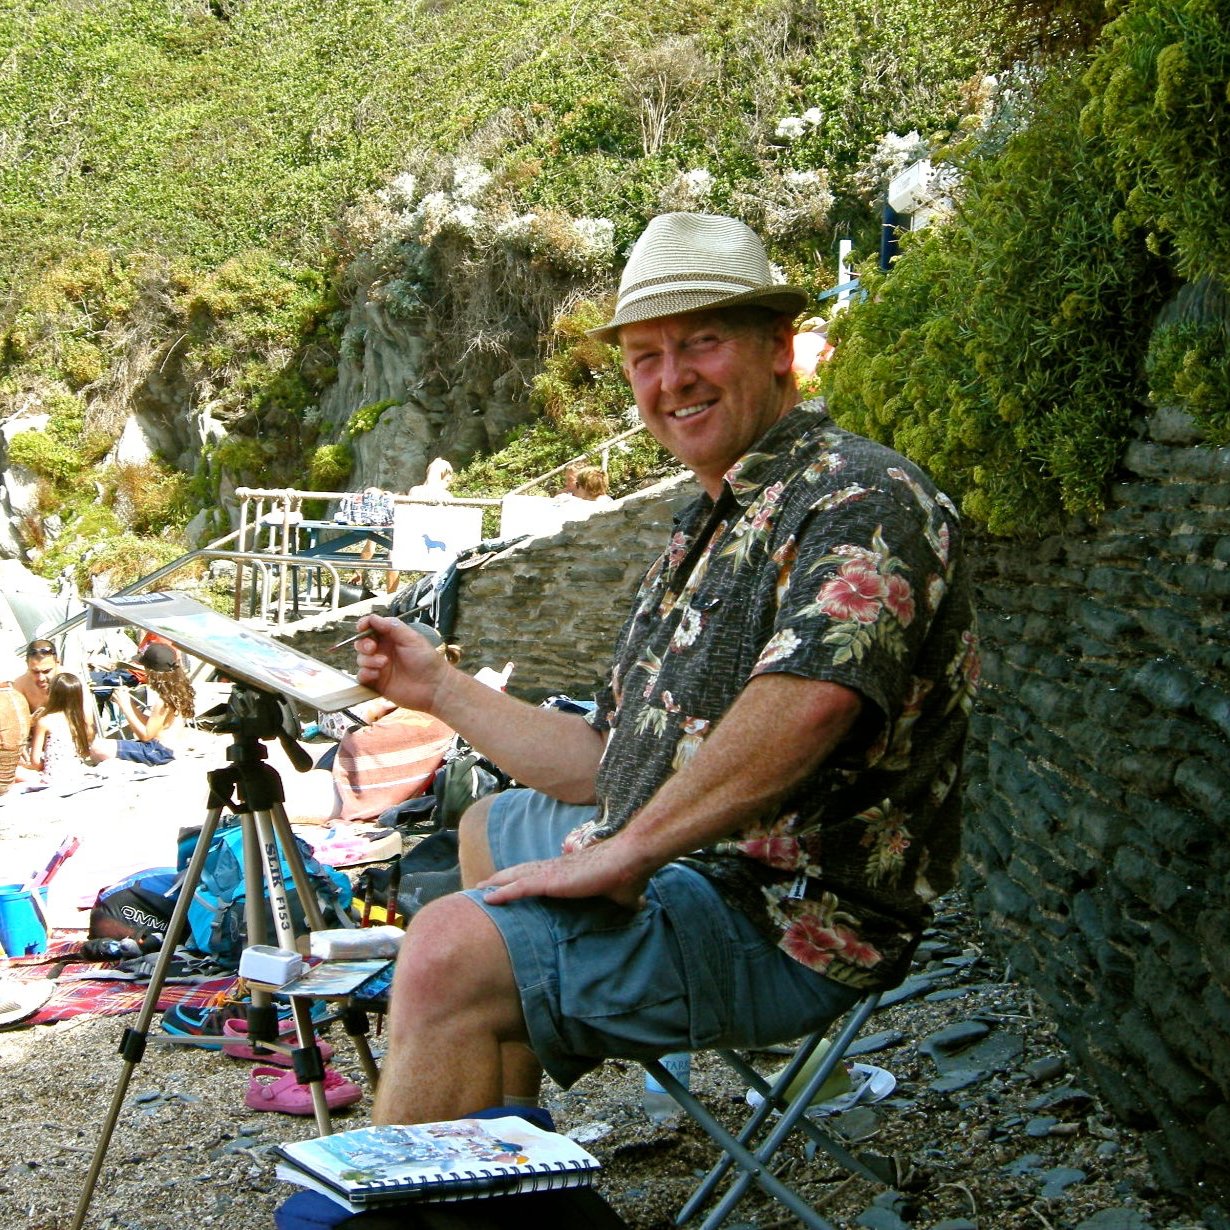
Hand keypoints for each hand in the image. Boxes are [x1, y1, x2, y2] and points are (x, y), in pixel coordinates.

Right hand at [353, 614, 448, 712]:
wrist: (434, 687)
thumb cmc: (428, 661)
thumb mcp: (412, 638)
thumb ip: (393, 627)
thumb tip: (374, 617)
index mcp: (392, 638)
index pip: (372, 628)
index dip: (364, 625)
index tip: (362, 627)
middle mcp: (384, 651)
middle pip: (362, 643)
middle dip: (363, 643)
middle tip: (372, 647)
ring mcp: (379, 667)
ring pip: (361, 659)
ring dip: (368, 660)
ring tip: (384, 663)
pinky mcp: (377, 683)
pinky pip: (362, 676)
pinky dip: (366, 673)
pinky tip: (377, 674)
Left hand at [477, 837, 651, 911]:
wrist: (630, 860)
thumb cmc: (628, 875)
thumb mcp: (625, 895)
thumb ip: (627, 900)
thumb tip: (642, 905)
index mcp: (570, 870)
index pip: (542, 873)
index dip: (526, 877)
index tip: (514, 884)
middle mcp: (556, 868)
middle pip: (522, 871)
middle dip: (503, 877)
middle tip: (484, 885)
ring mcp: (551, 873)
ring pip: (515, 877)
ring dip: (496, 883)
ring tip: (478, 890)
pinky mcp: (551, 881)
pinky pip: (519, 888)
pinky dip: (501, 892)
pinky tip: (487, 898)